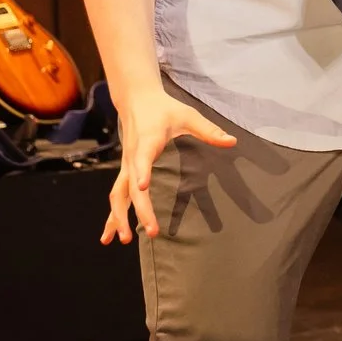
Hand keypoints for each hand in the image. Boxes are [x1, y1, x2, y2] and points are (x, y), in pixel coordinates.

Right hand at [102, 86, 238, 243]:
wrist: (136, 99)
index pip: (142, 159)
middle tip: (152, 231)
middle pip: (130, 188)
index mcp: (147, 142)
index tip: (142, 186)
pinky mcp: (125, 171)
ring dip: (119, 218)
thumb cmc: (164, 108)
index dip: (142, 172)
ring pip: (117, 196)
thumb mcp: (188, 115)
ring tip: (124, 240)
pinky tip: (109, 235)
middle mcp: (132, 157)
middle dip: (140, 211)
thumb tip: (232, 142)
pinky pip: (116, 196)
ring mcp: (126, 166)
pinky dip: (112, 217)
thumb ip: (208, 130)